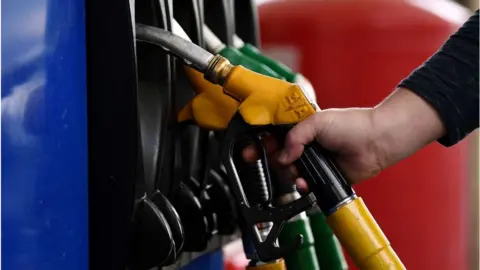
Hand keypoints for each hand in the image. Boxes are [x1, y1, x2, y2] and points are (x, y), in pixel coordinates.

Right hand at [243, 108, 385, 187]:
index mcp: (301, 128)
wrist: (375, 143)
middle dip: (276, 160)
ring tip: (298, 171)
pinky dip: (301, 185)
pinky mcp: (321, 177)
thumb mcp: (317, 122)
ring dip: (289, 174)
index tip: (256, 147)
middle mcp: (305, 146)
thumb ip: (295, 136)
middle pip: (278, 156)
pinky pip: (304, 185)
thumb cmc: (352, 125)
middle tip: (281, 159)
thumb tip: (283, 155)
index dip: (263, 141)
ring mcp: (313, 162)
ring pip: (289, 172)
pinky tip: (304, 182)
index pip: (274, 135)